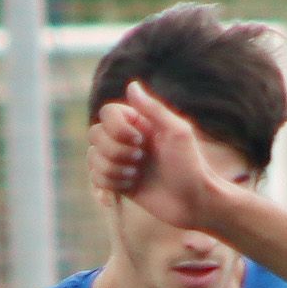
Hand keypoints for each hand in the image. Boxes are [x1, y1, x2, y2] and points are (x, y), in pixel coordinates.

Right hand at [89, 82, 225, 232]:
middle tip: (141, 159)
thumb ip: (153, 108)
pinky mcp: (118, 183)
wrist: (194, 203)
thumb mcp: (177, 132)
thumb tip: (131, 84)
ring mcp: (121, 161)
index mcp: (139, 123)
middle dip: (115, 150)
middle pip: (95, 134)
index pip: (107, 112)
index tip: (140, 141)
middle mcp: (127, 140)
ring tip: (136, 175)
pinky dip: (110, 183)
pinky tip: (131, 185)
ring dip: (113, 168)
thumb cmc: (191, 165)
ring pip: (92, 157)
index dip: (116, 127)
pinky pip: (95, 177)